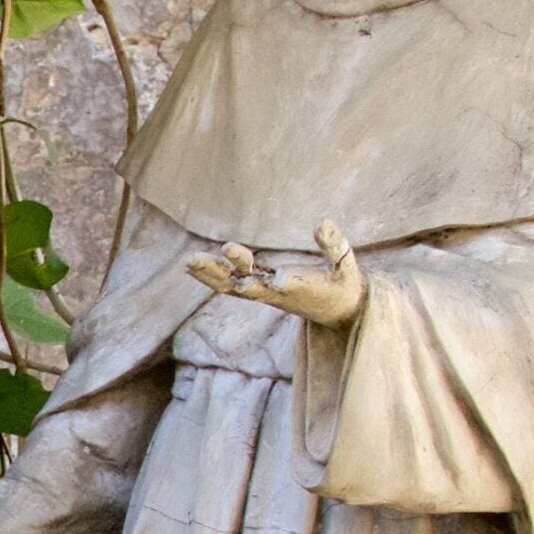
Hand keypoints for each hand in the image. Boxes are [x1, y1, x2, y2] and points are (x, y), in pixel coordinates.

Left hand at [187, 222, 366, 326]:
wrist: (338, 312)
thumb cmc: (343, 285)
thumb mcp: (346, 265)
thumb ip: (335, 245)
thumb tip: (324, 222)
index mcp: (301, 287)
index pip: (284, 285)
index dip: (276, 281)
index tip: (270, 276)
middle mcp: (277, 292)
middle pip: (245, 286)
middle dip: (221, 272)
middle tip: (195, 259)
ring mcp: (266, 293)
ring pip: (232, 286)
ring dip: (209, 274)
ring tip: (187, 260)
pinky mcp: (261, 290)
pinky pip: (232, 285)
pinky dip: (212, 276)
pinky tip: (192, 266)